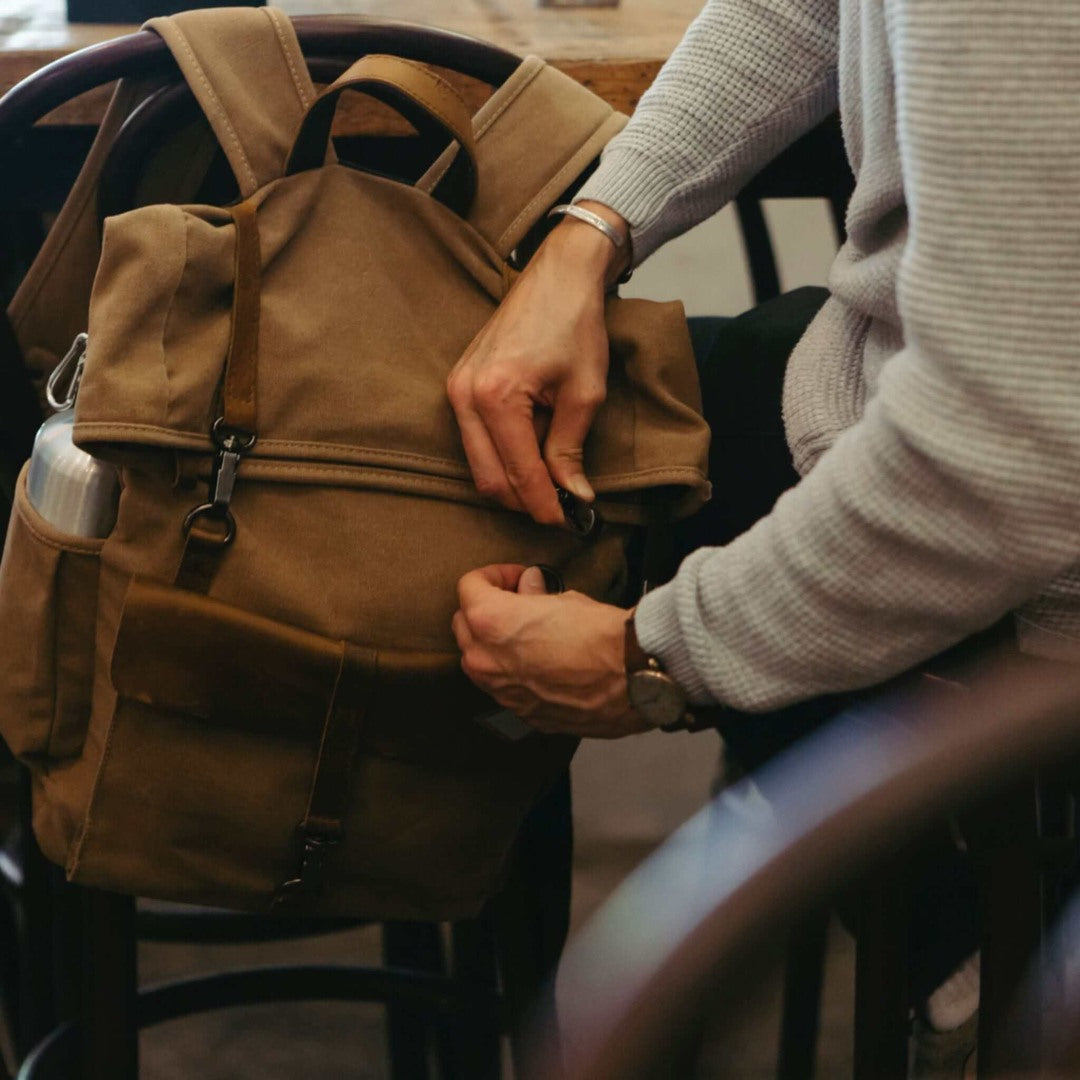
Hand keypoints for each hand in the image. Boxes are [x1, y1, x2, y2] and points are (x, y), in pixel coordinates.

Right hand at [446, 202, 629, 525]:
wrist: (557, 275)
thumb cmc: (574, 324)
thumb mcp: (584, 393)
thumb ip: (570, 450)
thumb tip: (574, 496)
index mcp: (497, 397)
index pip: (518, 473)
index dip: (544, 504)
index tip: (567, 521)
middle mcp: (466, 396)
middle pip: (488, 479)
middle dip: (524, 500)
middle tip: (559, 507)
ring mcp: (456, 390)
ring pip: (478, 464)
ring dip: (512, 480)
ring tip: (550, 478)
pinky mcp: (458, 385)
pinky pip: (475, 440)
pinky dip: (502, 455)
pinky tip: (532, 450)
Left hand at [452, 564, 648, 738]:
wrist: (634, 679)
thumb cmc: (603, 636)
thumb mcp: (566, 600)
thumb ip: (535, 596)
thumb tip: (528, 587)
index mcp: (491, 622)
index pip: (468, 587)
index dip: (493, 575)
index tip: (515, 577)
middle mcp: (486, 660)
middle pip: (463, 626)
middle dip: (484, 609)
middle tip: (516, 601)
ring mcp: (501, 692)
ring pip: (477, 661)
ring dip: (492, 644)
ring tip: (526, 634)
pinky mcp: (522, 714)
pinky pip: (503, 688)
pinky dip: (512, 673)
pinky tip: (540, 663)